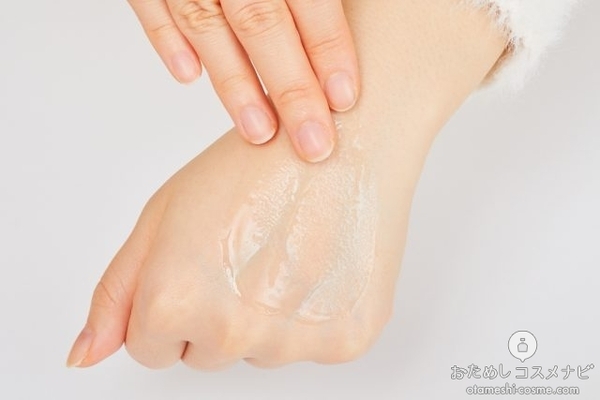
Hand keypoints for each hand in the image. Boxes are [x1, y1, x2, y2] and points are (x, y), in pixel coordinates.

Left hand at [66, 130, 397, 368]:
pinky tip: (320, 265)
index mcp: (175, 300)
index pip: (150, 350)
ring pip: (260, 353)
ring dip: (267, 315)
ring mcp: (295, 342)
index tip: (201, 264)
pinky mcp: (346, 340)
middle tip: (248, 251)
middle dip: (217, 314)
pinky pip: (312, 347)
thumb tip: (87, 355)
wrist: (343, 139)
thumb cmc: (256, 162)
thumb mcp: (164, 214)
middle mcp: (233, 333)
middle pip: (207, 356)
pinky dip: (314, 315)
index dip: (172, 303)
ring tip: (288, 251)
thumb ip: (118, 292)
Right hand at [128, 0, 359, 161]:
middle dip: (291, 89)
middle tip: (314, 144)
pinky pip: (149, 5)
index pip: (309, 1)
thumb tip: (331, 36)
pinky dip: (166, 41)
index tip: (344, 100)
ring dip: (234, 83)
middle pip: (264, 25)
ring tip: (258, 132)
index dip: (328, 50)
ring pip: (206, 25)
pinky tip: (187, 77)